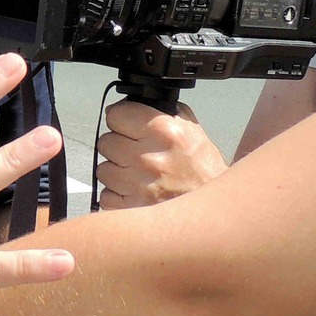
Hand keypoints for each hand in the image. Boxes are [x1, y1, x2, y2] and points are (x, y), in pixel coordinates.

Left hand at [94, 100, 226, 210]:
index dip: (121, 119)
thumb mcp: (192, 132)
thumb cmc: (203, 172)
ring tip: (138, 175)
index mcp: (165, 132)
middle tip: (135, 153)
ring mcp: (138, 186)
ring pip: (103, 169)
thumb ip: (163, 114)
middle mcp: (149, 158)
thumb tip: (134, 104)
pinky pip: (106, 195)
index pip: (116, 115)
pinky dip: (117, 195)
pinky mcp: (130, 208)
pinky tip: (136, 192)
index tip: (125, 124)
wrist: (212, 211)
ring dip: (117, 172)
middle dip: (118, 146)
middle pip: (106, 142)